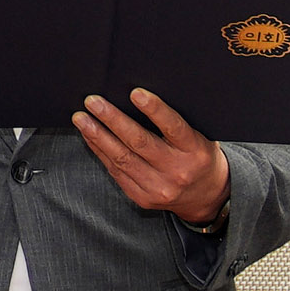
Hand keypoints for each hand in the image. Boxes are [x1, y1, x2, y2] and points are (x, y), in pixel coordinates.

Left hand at [71, 86, 231, 223]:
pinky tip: (90, 137)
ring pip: (122, 158)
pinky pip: (116, 172)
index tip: (135, 93)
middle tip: (93, 102)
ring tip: (82, 118)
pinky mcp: (142, 198)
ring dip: (97, 135)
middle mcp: (176, 170)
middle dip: (112, 119)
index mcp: (194, 150)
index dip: (154, 109)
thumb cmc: (198, 155)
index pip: (173, 127)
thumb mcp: (199, 137)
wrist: (207, 196)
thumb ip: (176, 122)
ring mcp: (158, 187)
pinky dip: (101, 152)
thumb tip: (139, 96)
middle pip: (139, 142)